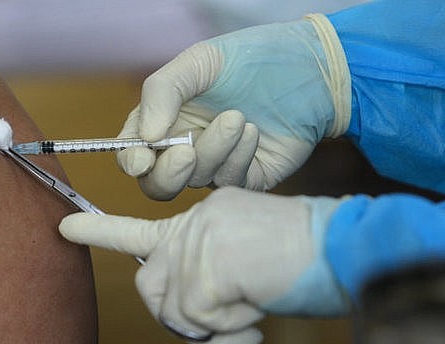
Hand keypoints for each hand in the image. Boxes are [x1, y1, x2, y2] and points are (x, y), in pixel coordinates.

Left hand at [59, 187, 349, 343]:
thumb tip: (183, 313)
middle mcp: (190, 226)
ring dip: (209, 327)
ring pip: (170, 311)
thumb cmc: (297, 258)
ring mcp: (194, 245)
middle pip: (150, 289)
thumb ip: (202, 277)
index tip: (64, 226)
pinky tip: (254, 317)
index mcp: (198, 222)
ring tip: (246, 313)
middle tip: (225, 319)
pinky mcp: (204, 269)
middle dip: (179, 316)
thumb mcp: (240, 263)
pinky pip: (197, 325)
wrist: (338, 247)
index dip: (98, 230)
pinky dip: (227, 336)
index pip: (135, 230)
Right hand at [117, 14, 349, 199]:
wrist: (312, 69)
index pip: (133, 152)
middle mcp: (184, 147)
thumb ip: (162, 92)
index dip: (132, 161)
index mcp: (163, 120)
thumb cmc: (251, 59)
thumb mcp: (199, 62)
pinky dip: (238, 158)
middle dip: (169, 173)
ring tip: (238, 118)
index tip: (142, 159)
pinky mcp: (246, 177)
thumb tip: (144, 136)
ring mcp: (215, 165)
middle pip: (157, 183)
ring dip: (214, 151)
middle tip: (188, 152)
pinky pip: (230, 182)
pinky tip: (254, 131)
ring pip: (196, 181)